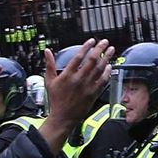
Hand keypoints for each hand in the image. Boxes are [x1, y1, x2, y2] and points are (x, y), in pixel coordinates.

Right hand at [39, 39, 112, 153]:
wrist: (63, 117)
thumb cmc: (56, 99)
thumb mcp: (49, 81)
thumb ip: (49, 64)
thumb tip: (46, 51)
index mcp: (67, 75)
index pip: (79, 57)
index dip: (86, 47)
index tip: (92, 40)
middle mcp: (78, 79)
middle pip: (92, 60)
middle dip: (100, 49)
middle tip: (105, 42)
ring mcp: (87, 87)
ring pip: (99, 69)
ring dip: (107, 58)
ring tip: (111, 50)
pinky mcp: (93, 94)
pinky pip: (103, 81)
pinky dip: (107, 73)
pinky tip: (109, 66)